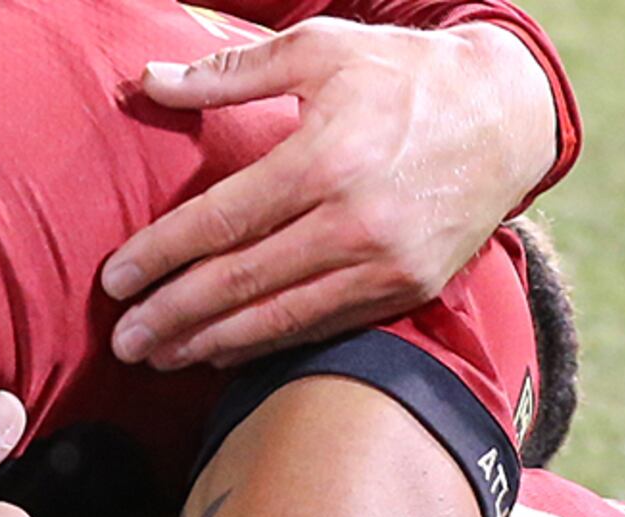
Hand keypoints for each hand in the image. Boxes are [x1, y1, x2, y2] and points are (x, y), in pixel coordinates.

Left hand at [99, 21, 559, 369]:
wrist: (509, 115)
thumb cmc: (407, 75)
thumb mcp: (322, 51)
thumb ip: (231, 72)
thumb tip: (149, 80)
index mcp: (326, 159)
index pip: (221, 222)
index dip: (161, 255)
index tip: (115, 279)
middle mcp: (355, 222)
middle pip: (241, 283)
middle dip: (173, 316)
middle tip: (123, 340)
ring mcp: (385, 265)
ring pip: (279, 319)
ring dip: (210, 345)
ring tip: (159, 357)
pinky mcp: (407, 290)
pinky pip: (321, 326)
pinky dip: (267, 344)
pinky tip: (224, 352)